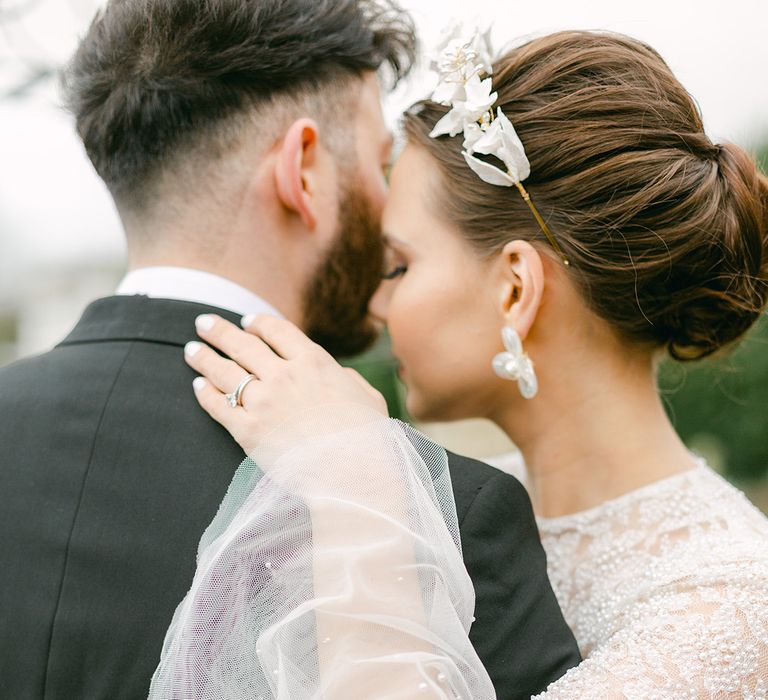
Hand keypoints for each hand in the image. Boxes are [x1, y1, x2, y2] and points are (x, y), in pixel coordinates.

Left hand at [184, 314, 387, 457]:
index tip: (246, 321)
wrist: (351, 472)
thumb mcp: (367, 397)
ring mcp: (263, 402)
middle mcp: (284, 375)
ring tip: (190, 349)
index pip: (277, 331)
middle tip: (203, 323)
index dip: (258, 323)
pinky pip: (218, 406)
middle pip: (243, 344)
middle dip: (220, 331)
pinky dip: (205, 393)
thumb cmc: (367, 437)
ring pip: (224, 371)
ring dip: (204, 357)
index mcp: (314, 362)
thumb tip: (338, 375)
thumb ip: (348, 380)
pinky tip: (197, 386)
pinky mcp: (247, 430)